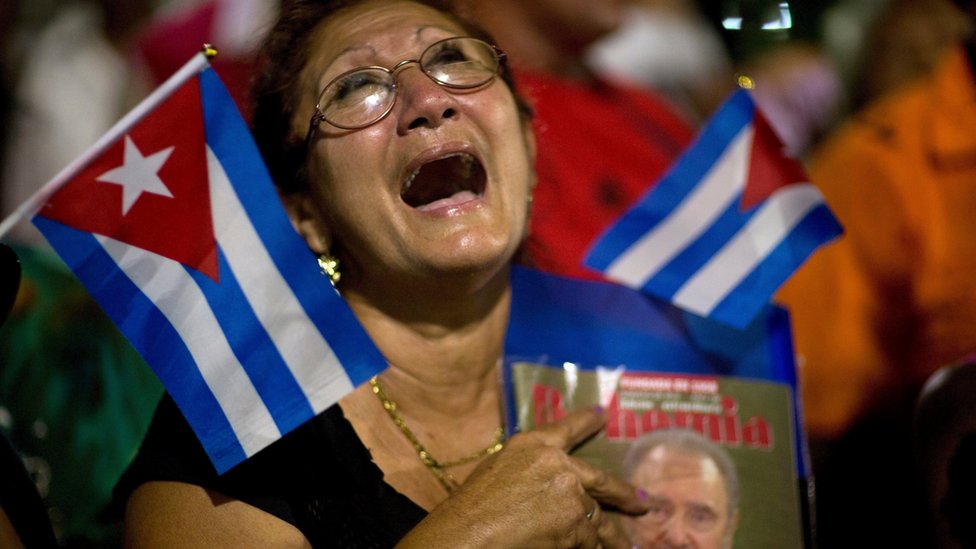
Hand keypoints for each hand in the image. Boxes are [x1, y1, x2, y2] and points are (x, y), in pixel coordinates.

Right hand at [398, 407, 649, 547]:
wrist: (468, 536)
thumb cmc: (470, 508)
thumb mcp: (497, 472)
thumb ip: (529, 470)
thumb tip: (550, 484)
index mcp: (534, 445)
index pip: (568, 428)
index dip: (587, 421)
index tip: (603, 415)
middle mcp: (559, 467)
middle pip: (602, 480)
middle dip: (625, 494)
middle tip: (642, 502)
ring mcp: (571, 499)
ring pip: (598, 519)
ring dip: (609, 535)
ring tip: (622, 544)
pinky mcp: (576, 529)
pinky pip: (589, 541)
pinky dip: (590, 547)